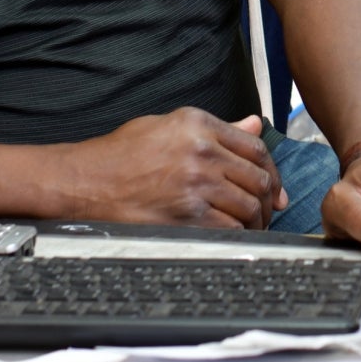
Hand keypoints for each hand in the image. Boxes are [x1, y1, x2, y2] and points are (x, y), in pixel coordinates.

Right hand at [54, 111, 285, 228]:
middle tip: (268, 211)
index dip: (272, 170)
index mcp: (198, 124)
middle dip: (269, 199)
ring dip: (257, 220)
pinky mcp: (187, 216)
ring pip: (249, 205)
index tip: (274, 187)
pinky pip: (231, 228)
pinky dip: (240, 235)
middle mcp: (201, 151)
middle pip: (258, 178)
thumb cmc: (120, 154)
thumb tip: (255, 126)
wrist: (86, 182)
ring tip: (253, 226)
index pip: (256, 147)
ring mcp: (196, 185)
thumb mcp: (167, 126)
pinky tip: (235, 236)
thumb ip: (216, 128)